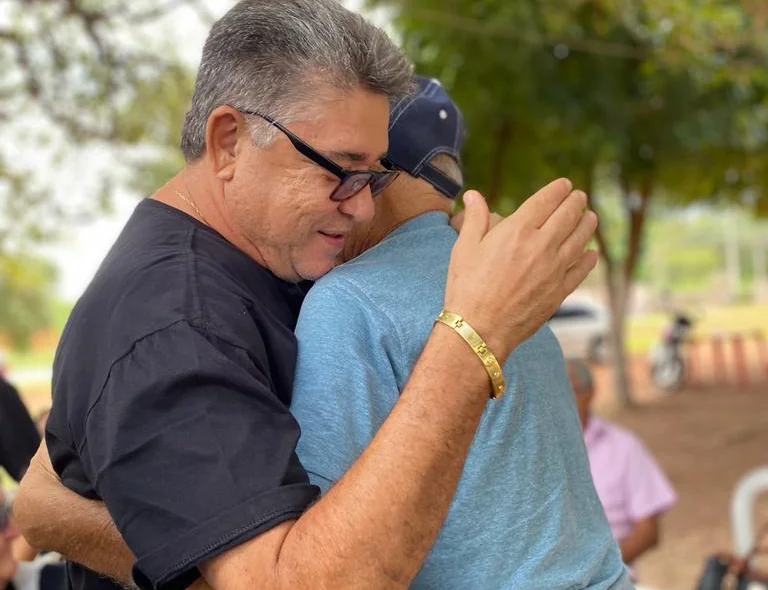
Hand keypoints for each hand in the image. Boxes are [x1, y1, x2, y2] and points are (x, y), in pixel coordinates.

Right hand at [444, 178, 597, 360]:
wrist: (479, 329)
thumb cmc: (467, 288)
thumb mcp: (464, 248)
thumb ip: (475, 218)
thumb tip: (473, 195)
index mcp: (517, 230)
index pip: (546, 200)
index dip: (558, 189)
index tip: (564, 185)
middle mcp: (541, 246)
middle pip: (568, 215)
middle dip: (576, 202)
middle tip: (579, 197)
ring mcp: (554, 269)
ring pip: (581, 239)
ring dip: (588, 224)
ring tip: (590, 217)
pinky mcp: (560, 291)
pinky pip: (581, 269)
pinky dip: (588, 257)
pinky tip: (590, 253)